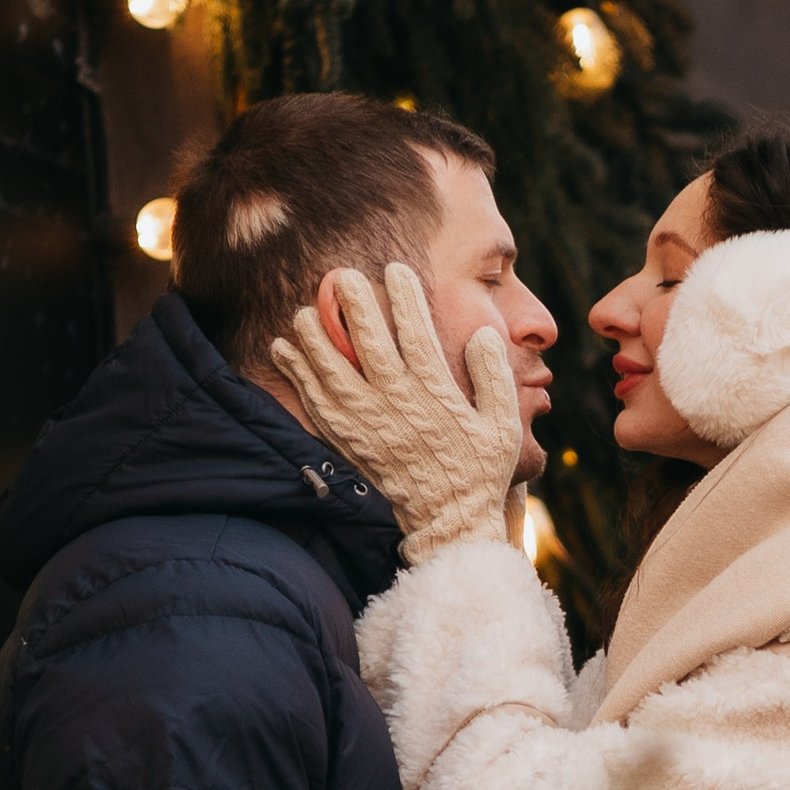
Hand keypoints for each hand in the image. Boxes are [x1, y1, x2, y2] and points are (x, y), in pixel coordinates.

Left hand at [271, 263, 521, 563]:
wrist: (449, 520)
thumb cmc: (480, 468)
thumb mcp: (503, 423)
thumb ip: (495, 376)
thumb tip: (485, 334)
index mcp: (436, 395)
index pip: (417, 335)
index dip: (405, 299)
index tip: (395, 269)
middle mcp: (397, 406)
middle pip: (368, 346)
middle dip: (353, 307)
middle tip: (341, 275)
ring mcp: (368, 425)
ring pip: (332, 373)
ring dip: (314, 338)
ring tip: (304, 310)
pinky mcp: (349, 442)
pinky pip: (316, 404)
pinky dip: (298, 375)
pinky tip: (285, 350)